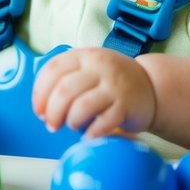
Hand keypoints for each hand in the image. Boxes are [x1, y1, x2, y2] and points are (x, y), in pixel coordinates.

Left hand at [31, 47, 156, 138]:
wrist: (150, 85)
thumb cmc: (111, 81)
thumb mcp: (89, 68)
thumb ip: (65, 79)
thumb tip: (42, 108)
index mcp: (85, 55)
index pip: (53, 70)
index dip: (40, 93)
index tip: (39, 111)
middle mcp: (99, 67)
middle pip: (64, 91)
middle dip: (52, 113)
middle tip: (52, 125)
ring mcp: (114, 86)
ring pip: (81, 107)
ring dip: (71, 122)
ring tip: (74, 125)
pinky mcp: (126, 106)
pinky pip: (102, 124)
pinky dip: (91, 133)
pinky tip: (90, 134)